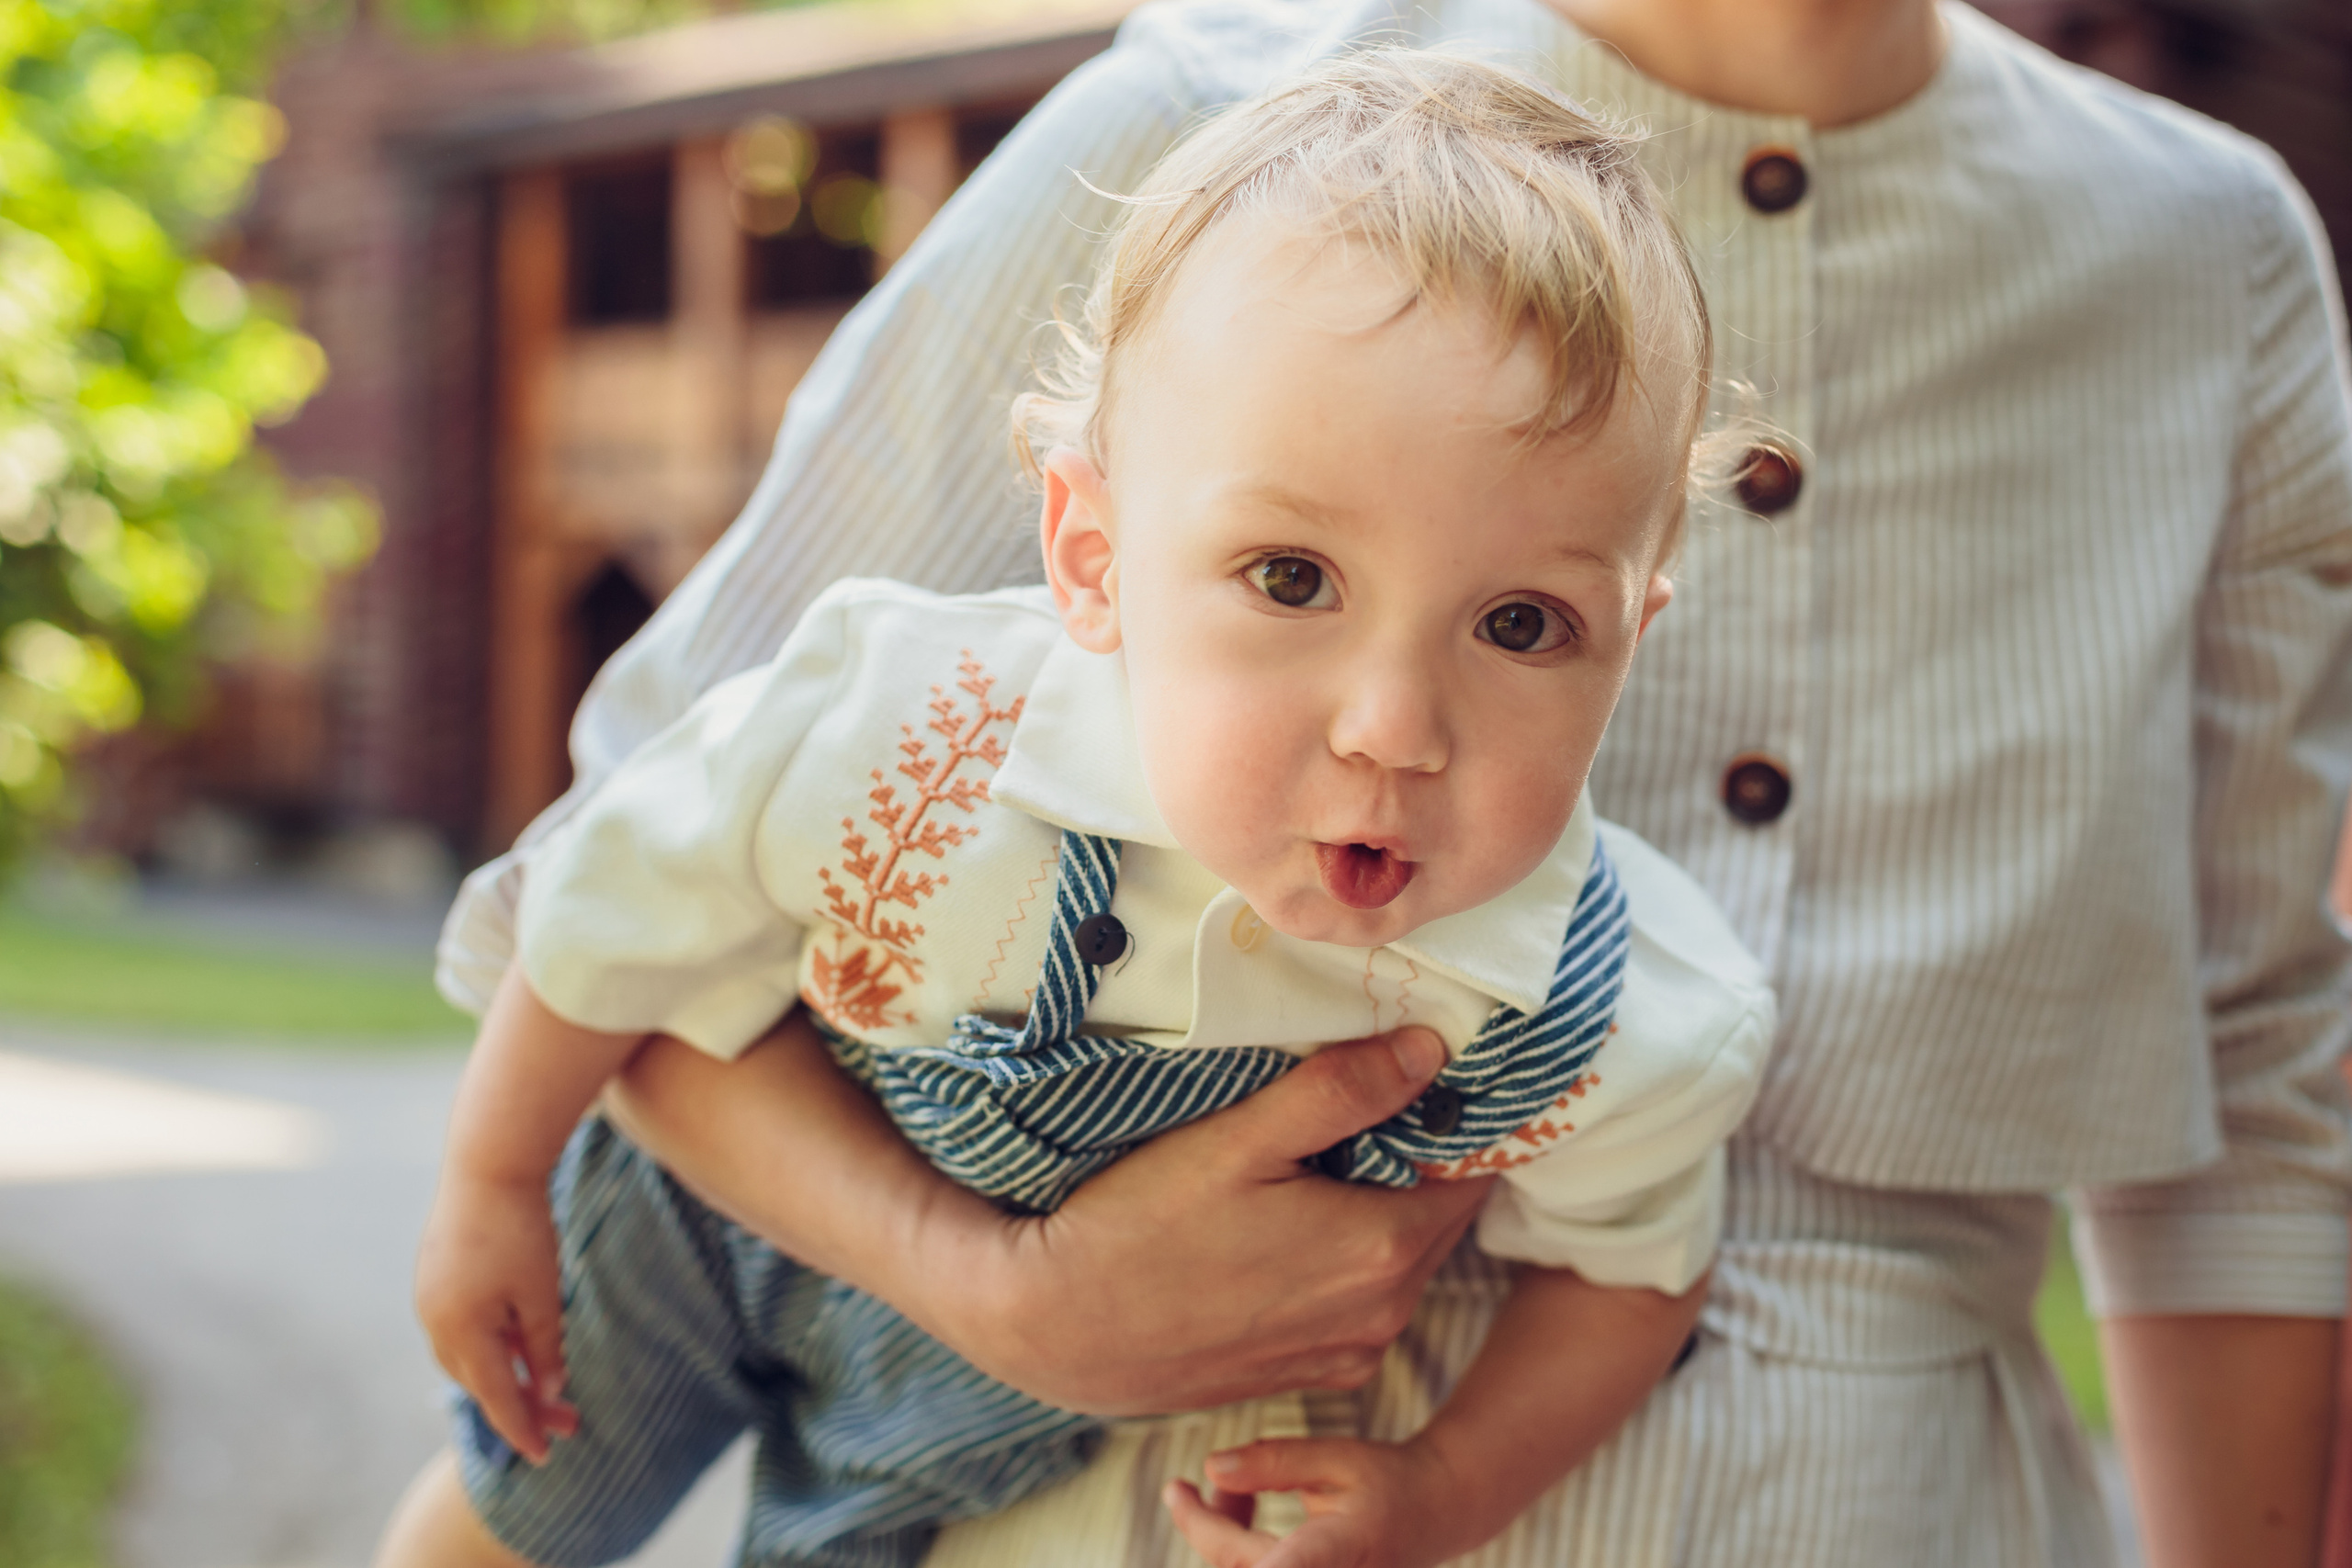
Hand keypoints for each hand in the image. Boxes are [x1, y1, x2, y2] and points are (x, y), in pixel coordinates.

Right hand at [413, 1172, 577, 1463]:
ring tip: (543, 1387)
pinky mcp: (432, 1277)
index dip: (522, 1428)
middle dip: (520, 1404)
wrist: (488, 1163)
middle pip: (478, 1381)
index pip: (495, 1396)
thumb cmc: (521, 1228)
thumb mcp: (542, 1294)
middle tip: (567, 1422)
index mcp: (461, 1331)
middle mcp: (434, 1321)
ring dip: (502, 1375)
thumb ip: (543, 1348)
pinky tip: (514, 1345)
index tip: (546, 1456)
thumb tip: (548, 1391)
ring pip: (466, 1357)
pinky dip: (488, 1346)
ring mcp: (428, 1298)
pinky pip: (460, 1329)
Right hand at [609, 1017, 1490, 1415]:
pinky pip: (1358, 1310)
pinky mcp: (1307, 1376)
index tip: (1419, 1081)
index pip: (1470, 1172)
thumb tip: (1432, 1047)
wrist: (1055, 1328)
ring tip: (1315, 1169)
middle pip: (1437, 1219)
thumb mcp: (1240, 1141)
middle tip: (1360, 1111)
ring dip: (1377, 1217)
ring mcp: (1345, 1354)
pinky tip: (1284, 1234)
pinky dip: (1344, 1269)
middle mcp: (1383, 1315)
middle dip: (1412, 1166)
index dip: (1448, 1123)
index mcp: (1385, 1249)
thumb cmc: (1139, 1226)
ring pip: (1399, 1266)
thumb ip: (1342, 1092)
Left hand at [1163, 1437, 1471, 1567]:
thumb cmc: (1388, 1481)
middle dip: (1202, 1526)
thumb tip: (1211, 1468)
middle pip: (1240, 1564)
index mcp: (1340, 1548)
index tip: (1240, 1547)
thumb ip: (1273, 1463)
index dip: (1265, 1565)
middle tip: (1178, 1487)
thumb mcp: (1336, 1458)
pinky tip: (1241, 1509)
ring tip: (1228, 1488)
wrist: (1435, 1514)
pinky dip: (1239, 1547)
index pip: (1289, 1567)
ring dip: (1219, 1535)